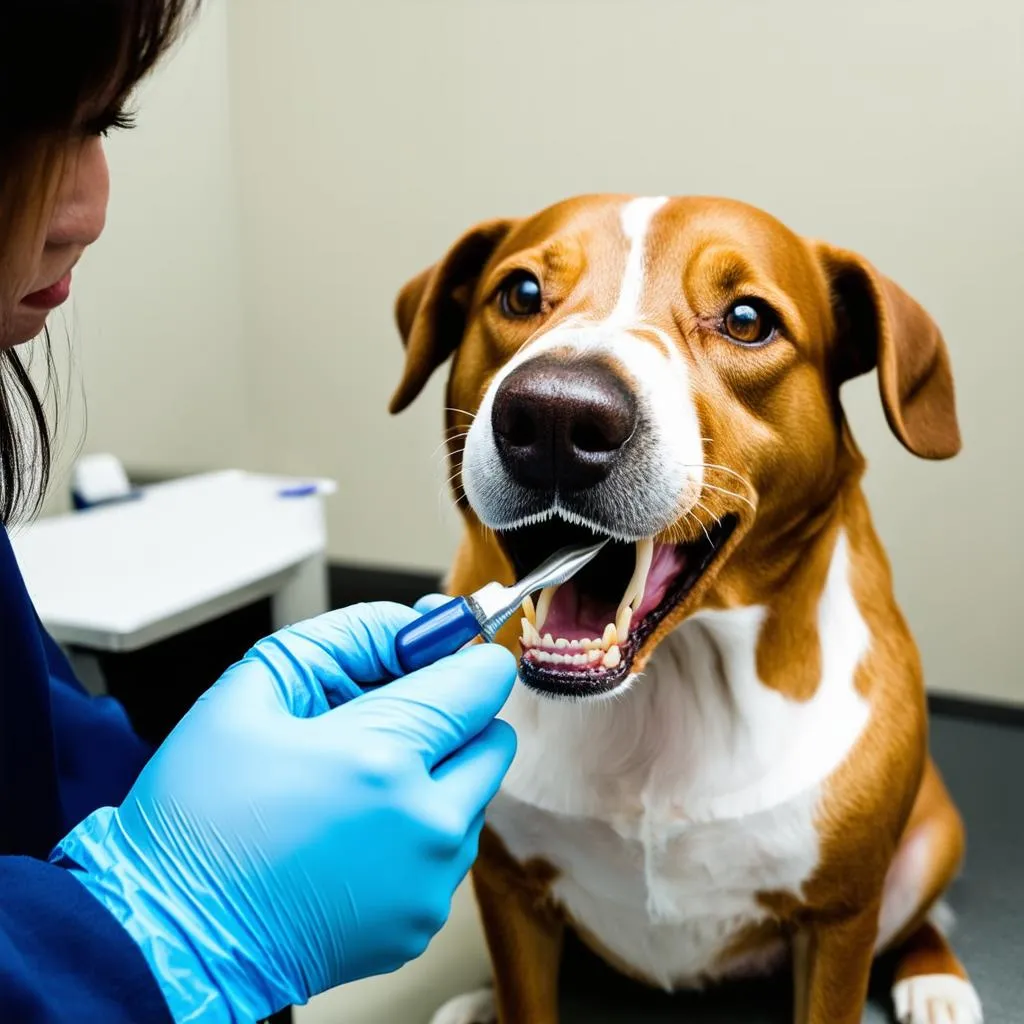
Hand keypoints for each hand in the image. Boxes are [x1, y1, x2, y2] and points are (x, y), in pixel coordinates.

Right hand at [53, 601, 516, 1022]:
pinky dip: (419, 830)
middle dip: (452, 718)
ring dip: (438, 775)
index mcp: (383, 757)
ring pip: (475, 796)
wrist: (169, 937)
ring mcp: (429, 881)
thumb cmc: (197, 819)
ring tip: (357, 784)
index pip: (483, 682)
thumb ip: (347, 636)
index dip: (461, 656)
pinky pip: (449, 851)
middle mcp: (425, 824)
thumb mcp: (254, 689)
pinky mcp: (421, 921)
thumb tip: (413, 623)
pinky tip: (354, 833)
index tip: (433, 654)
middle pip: (493, 738)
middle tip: (385, 720)